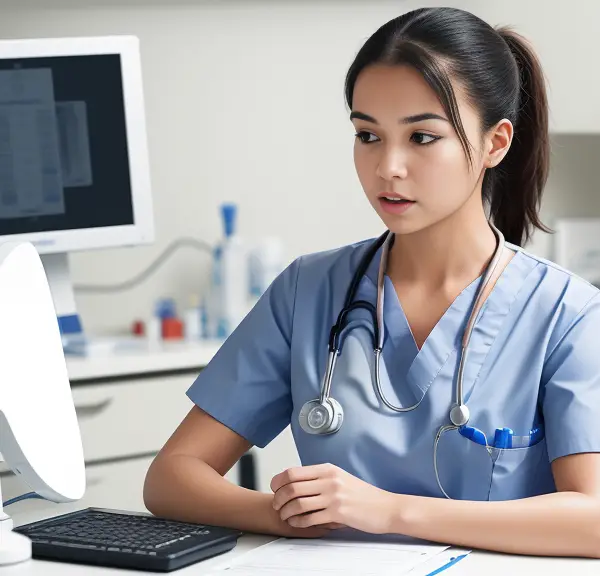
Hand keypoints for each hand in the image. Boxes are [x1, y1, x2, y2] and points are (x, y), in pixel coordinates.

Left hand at [270, 463, 391, 533]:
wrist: (386, 508)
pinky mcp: (338, 513)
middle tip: (276, 506)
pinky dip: (299, 522)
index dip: (278, 481)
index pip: (293, 472)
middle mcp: (329, 480)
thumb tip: (296, 483)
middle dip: (279, 498)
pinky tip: (297, 524)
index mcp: (327, 469)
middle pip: (292, 486)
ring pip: (298, 503)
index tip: (274, 489)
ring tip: (285, 516)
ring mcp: (333, 496)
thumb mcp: (340, 478)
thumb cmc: (363, 495)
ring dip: (287, 512)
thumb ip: (320, 479)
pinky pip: (310, 518)